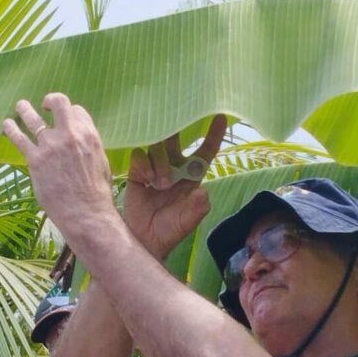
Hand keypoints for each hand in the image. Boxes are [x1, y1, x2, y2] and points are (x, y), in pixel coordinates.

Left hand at [2, 94, 119, 244]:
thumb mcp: (100, 161)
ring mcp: (51, 146)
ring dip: (25, 109)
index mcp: (88, 134)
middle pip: (58, 103)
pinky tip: (6, 125)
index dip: (70, 113)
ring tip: (21, 106)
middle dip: (50, 100)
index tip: (64, 120)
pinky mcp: (35, 160)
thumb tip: (80, 139)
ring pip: (33, 118)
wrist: (85, 212)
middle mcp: (70, 135)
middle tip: (44, 105)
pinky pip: (19, 138)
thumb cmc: (96, 192)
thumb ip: (89, 145)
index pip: (77, 110)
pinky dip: (11, 129)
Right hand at [123, 116, 226, 258]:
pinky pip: (140, 154)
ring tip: (160, 183)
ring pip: (158, 146)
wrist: (143, 239)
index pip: (204, 151)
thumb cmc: (169, 230)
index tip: (220, 117)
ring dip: (161, 161)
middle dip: (177, 130)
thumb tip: (202, 191)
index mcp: (191, 176)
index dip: (213, 135)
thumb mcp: (188, 222)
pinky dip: (145, 164)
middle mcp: (174, 167)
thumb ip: (197, 207)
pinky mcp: (137, 171)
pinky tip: (146, 179)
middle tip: (175, 123)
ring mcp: (154, 168)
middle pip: (177, 140)